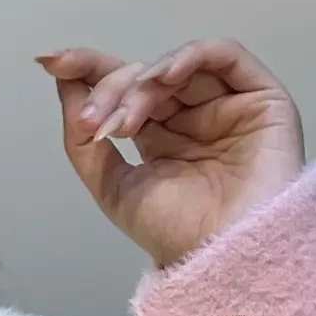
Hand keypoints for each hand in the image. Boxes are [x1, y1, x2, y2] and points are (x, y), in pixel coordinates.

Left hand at [38, 38, 305, 268]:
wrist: (224, 259)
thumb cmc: (178, 236)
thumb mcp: (111, 186)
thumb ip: (83, 140)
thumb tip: (62, 84)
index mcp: (161, 137)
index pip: (124, 89)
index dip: (89, 69)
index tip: (53, 62)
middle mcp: (193, 117)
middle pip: (144, 77)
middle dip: (111, 90)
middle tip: (95, 123)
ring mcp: (227, 105)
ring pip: (176, 66)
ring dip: (142, 84)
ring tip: (125, 121)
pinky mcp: (262, 98)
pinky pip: (225, 55)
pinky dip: (189, 56)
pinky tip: (163, 77)